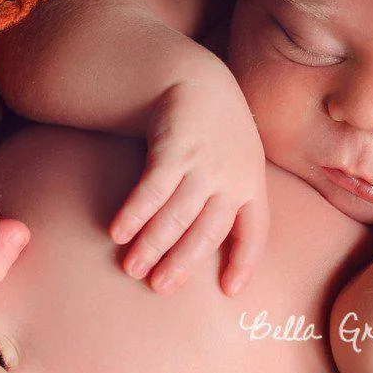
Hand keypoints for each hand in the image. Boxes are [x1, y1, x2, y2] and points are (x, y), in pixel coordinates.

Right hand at [109, 75, 268, 295]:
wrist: (196, 81)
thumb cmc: (215, 133)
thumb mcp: (238, 162)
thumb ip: (232, 201)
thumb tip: (206, 249)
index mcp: (252, 185)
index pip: (254, 232)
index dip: (244, 262)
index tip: (230, 291)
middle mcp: (232, 178)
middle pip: (208, 232)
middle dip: (182, 263)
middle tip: (159, 287)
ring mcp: (205, 163)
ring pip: (177, 216)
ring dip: (152, 245)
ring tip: (132, 268)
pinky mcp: (176, 149)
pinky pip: (153, 190)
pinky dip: (135, 214)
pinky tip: (118, 232)